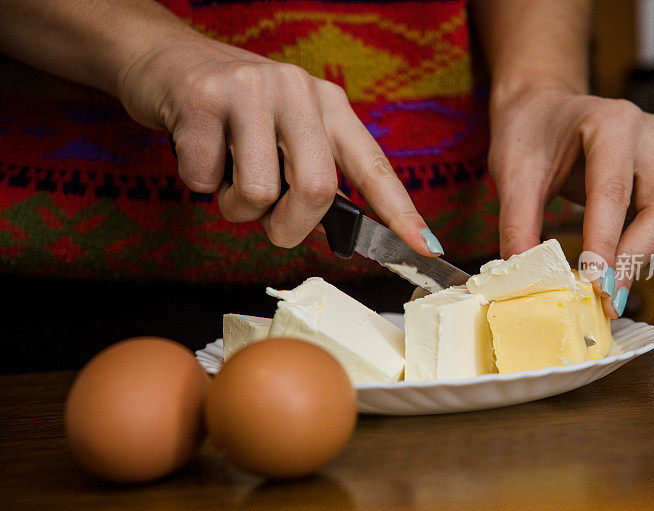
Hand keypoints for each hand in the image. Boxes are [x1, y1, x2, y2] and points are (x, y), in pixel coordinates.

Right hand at [114, 30, 439, 254]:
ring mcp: (251, 90)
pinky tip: (196, 149)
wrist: (164, 57)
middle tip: (272, 223)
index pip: (372, 165)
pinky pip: (204, 180)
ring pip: (258, 192)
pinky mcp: (203, 98)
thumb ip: (312, 168)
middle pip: (317, 190)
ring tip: (224, 173)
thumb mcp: (285, 129)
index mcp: (327, 103)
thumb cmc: (232, 111)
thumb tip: (339, 229)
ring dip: (235, 205)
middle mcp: (298, 90)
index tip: (426, 248)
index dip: (400, 211)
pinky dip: (197, 182)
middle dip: (291, 227)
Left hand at [488, 88, 653, 315]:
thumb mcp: (512, 172)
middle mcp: (649, 135)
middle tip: (613, 299)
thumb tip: (523, 276)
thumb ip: (518, 223)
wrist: (542, 103)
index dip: (606, 244)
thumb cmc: (528, 132)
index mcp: (610, 124)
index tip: (596, 285)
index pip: (613, 193)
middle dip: (640, 258)